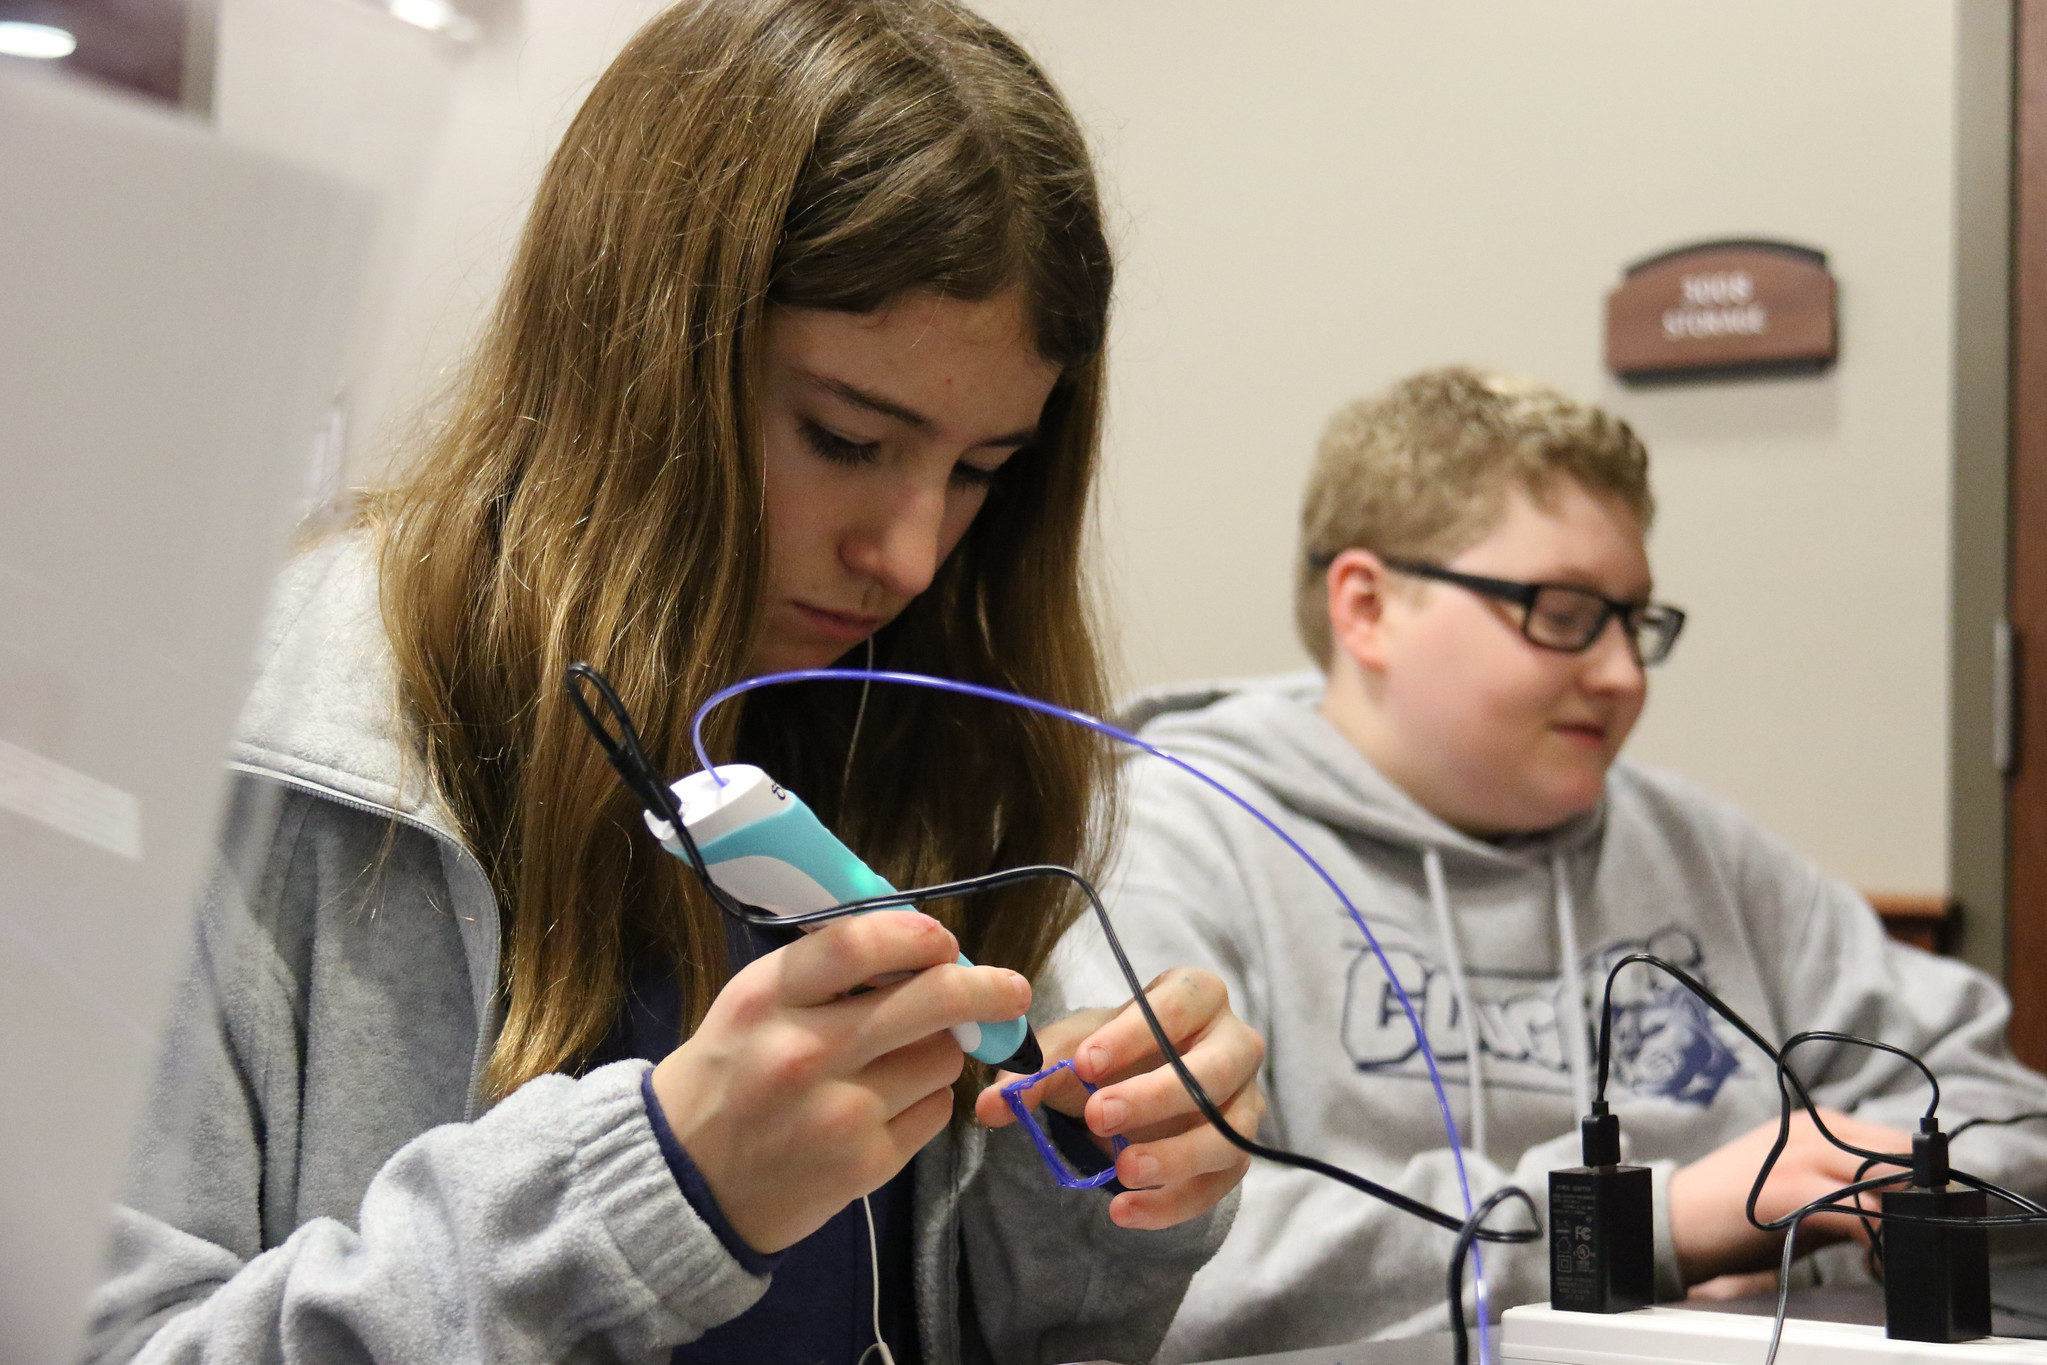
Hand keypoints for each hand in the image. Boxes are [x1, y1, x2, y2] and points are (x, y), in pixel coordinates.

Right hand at [649, 910, 1031, 1253]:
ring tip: (905, 1058)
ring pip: (943, 1058)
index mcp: (769, 998)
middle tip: (1009, 988)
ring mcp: (840, 1113)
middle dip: (985, 987)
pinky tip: (890, 1102)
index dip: (919, 935)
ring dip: (941, 1050)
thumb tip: (922, 948)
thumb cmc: (726, 1076)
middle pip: (933, 1000)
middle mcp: (806, 1052)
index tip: (944, 941)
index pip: (862, 943)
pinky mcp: (866, 1165)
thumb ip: (826, 974)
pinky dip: (926, 1100)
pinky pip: (934, 1112)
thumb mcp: (754, 1004)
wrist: (685, 1184)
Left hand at [974, 968, 1265, 1230]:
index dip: (1134, 1034)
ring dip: (1176, 1155)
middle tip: (1098, 1116)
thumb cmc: (1107, 1051)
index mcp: (1196, 995)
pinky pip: (1218, 1184)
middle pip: (1216, 1068)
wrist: (1129, 1084)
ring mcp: (1244, 1100)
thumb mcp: (1068, 1050)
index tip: (1086, 1064)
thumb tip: (990, 1106)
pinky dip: (1173, 1203)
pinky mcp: (1237, 1150)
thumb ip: (1031, 1071)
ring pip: (1229, 1131)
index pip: (1178, 1004)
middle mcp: (1234, 1042)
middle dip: (1156, 1095)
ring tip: (1121, 1171)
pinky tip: (1126, 1211)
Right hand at [1668, 1108, 1910, 1283]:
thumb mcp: (1798, 1188)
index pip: (1895, 1142)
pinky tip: (1872, 1257)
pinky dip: (1878, 1237)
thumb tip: (1901, 1214)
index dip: (1918, 1178)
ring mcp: (1803, 1156)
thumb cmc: (1736, 1211)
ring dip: (1900, 1215)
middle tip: (1914, 1232)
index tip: (1921, 1212)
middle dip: (1915, 1195)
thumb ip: (1846, 1191)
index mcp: (1816, 1124)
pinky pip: (1861, 1211)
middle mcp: (1814, 1130)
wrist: (1674, 1219)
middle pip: (1898, 1155)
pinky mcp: (1794, 1188)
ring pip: (1886, 1178)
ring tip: (1893, 1246)